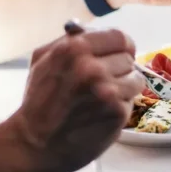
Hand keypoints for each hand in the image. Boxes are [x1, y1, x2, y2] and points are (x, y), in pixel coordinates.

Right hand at [8, 27, 144, 171]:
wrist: (35, 143)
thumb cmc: (39, 101)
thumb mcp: (43, 59)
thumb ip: (69, 40)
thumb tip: (92, 29)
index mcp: (74, 48)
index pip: (119, 36)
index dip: (121, 45)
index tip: (120, 52)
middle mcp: (92, 67)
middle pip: (128, 57)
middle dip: (119, 68)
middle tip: (103, 80)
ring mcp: (106, 90)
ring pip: (135, 78)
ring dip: (124, 87)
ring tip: (104, 96)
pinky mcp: (116, 112)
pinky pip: (131, 100)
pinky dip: (120, 105)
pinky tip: (102, 111)